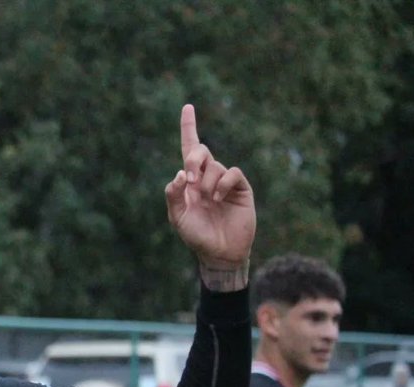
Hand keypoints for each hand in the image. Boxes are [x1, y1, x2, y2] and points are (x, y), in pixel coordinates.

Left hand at [165, 104, 255, 287]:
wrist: (219, 252)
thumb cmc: (196, 236)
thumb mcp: (178, 218)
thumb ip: (173, 196)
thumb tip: (180, 173)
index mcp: (190, 181)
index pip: (189, 149)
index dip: (189, 128)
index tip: (187, 107)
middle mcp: (207, 177)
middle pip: (200, 151)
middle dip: (194, 159)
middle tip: (190, 177)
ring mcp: (224, 182)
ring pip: (214, 166)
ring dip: (207, 182)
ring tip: (208, 201)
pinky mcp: (240, 188)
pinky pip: (231, 173)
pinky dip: (222, 184)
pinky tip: (217, 198)